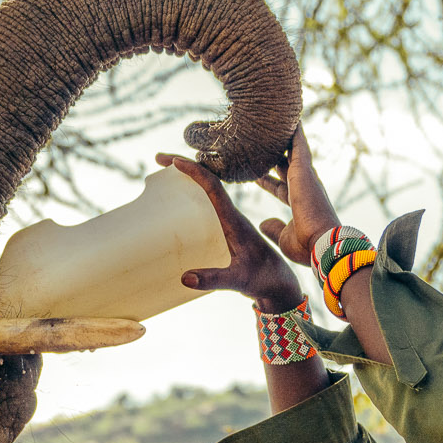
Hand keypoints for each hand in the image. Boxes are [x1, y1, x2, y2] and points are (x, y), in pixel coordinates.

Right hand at [158, 155, 306, 311]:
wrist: (282, 285)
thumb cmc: (264, 281)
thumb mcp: (238, 281)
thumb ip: (214, 279)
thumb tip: (184, 278)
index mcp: (235, 221)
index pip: (214, 188)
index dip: (195, 172)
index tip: (174, 161)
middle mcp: (233, 216)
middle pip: (209, 181)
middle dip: (185, 166)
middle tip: (161, 158)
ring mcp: (232, 221)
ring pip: (211, 190)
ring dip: (191, 176)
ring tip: (168, 168)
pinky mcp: (231, 229)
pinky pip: (213, 203)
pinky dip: (197, 191)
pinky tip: (186, 194)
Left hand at [249, 124, 338, 262]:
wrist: (323, 245)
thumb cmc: (307, 247)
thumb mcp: (283, 238)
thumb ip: (273, 228)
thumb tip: (262, 223)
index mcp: (299, 202)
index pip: (279, 186)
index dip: (266, 180)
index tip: (255, 172)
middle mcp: (304, 186)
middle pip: (286, 163)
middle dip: (275, 153)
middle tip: (263, 138)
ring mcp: (305, 177)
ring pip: (292, 149)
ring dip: (284, 134)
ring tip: (275, 116)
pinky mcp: (304, 171)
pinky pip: (298, 143)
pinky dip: (294, 130)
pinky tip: (288, 114)